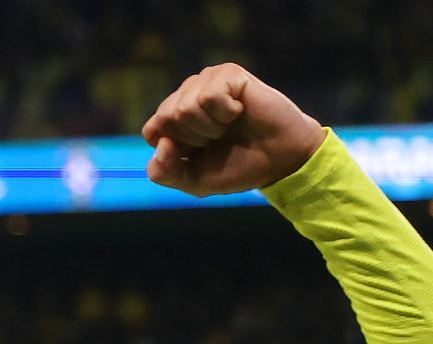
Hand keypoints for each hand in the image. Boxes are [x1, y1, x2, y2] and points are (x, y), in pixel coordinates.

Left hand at [141, 63, 324, 196]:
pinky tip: (239, 112)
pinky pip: (209, 96)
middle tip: (217, 139)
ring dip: (210, 127)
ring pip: (185, 107)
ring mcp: (207, 81)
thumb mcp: (193, 180)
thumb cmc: (238, 166)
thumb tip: (160, 143)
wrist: (280, 160)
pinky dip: (225, 113)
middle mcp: (188, 96)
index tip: (197, 154)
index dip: (174, 149)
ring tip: (229, 126)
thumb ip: (165, 172)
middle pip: (166, 117)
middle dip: (193, 138)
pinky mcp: (228, 74)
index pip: (152, 129)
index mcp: (176, 120)